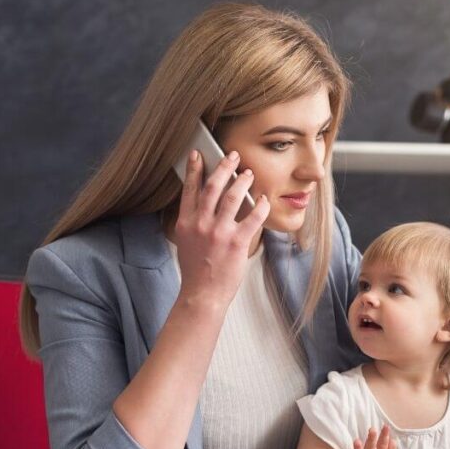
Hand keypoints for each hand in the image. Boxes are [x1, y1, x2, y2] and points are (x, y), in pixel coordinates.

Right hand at [174, 149, 269, 309]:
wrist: (202, 294)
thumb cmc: (196, 270)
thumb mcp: (185, 241)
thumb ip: (193, 221)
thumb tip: (203, 204)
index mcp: (186, 222)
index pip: (190, 188)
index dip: (194, 169)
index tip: (198, 154)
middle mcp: (201, 224)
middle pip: (213, 186)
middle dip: (224, 167)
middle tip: (233, 157)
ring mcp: (219, 232)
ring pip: (233, 197)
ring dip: (242, 181)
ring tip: (249, 174)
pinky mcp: (237, 243)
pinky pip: (253, 218)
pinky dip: (260, 206)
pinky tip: (264, 200)